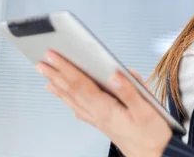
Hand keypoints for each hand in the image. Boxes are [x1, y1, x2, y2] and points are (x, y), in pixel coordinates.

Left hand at [36, 50, 171, 156]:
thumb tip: (115, 75)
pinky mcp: (103, 124)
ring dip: (59, 87)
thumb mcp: (147, 110)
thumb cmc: (152, 136)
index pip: (80, 85)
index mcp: (106, 109)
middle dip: (56, 75)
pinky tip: (66, 100)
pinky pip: (80, 110)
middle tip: (42, 63)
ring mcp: (99, 120)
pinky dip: (69, 102)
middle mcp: (98, 115)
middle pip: (72, 91)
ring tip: (47, 78)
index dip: (66, 69)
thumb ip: (130, 91)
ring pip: (73, 101)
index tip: (54, 57)